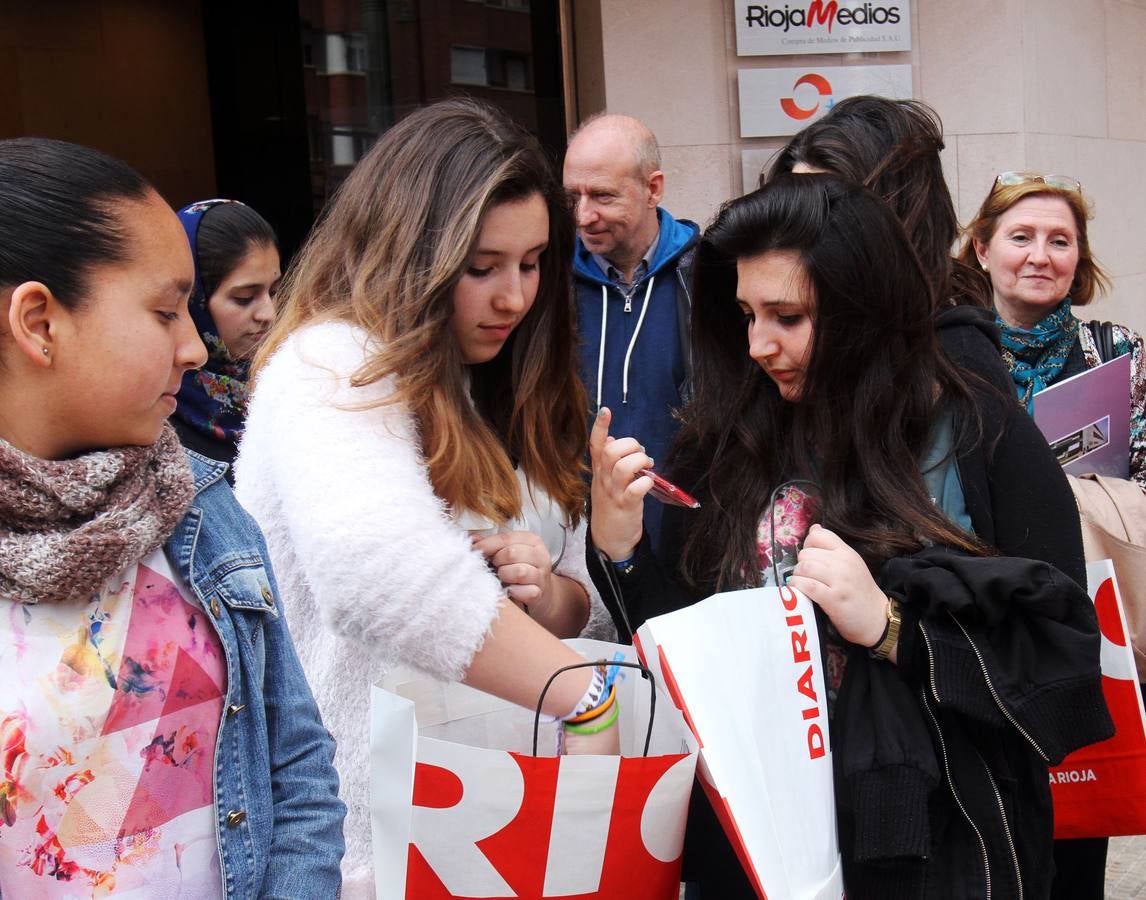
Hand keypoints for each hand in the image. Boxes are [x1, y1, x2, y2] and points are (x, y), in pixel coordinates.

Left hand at [473, 530, 552, 611]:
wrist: (540, 591)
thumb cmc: (520, 569)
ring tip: (502, 578)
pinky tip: (510, 590)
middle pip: (511, 553)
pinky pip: (522, 591)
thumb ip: (492, 544)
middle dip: (497, 561)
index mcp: (532, 540)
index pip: (506, 538)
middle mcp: (540, 555)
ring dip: (505, 576)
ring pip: (518, 572)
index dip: (487, 544)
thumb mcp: (508, 552)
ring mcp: (541, 575)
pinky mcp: (539, 592)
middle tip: (495, 567)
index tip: (475, 550)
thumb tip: (473, 539)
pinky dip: (512, 592)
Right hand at [589, 407, 653, 560]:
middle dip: (630, 445)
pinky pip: (635, 490)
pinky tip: (649, 482)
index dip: (600, 427)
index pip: (596, 445)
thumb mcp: (605, 480)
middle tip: (641, 453)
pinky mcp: (626, 506)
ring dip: (639, 461)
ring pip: (623, 467)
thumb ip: (608, 460)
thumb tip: (612, 437)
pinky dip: (645, 482)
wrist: (610, 539)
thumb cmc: (611, 506)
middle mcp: (604, 480)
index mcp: (600, 472)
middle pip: (611, 452)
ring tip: (648, 466)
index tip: (606, 410)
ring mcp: (614, 493)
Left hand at [786, 525, 888, 648]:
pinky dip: (797, 587)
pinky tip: (799, 591)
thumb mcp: (850, 563)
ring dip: (797, 576)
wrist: (877, 618)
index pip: (819, 535)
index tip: (810, 558)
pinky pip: (807, 585)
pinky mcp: (833, 598)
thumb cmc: (860, 592)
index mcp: (847, 552)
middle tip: (805, 575)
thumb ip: (832, 547)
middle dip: (800, 564)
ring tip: (802, 584)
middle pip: (807, 553)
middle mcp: (843, 563)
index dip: (808, 545)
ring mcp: (839, 581)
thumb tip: (814, 528)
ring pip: (804, 567)